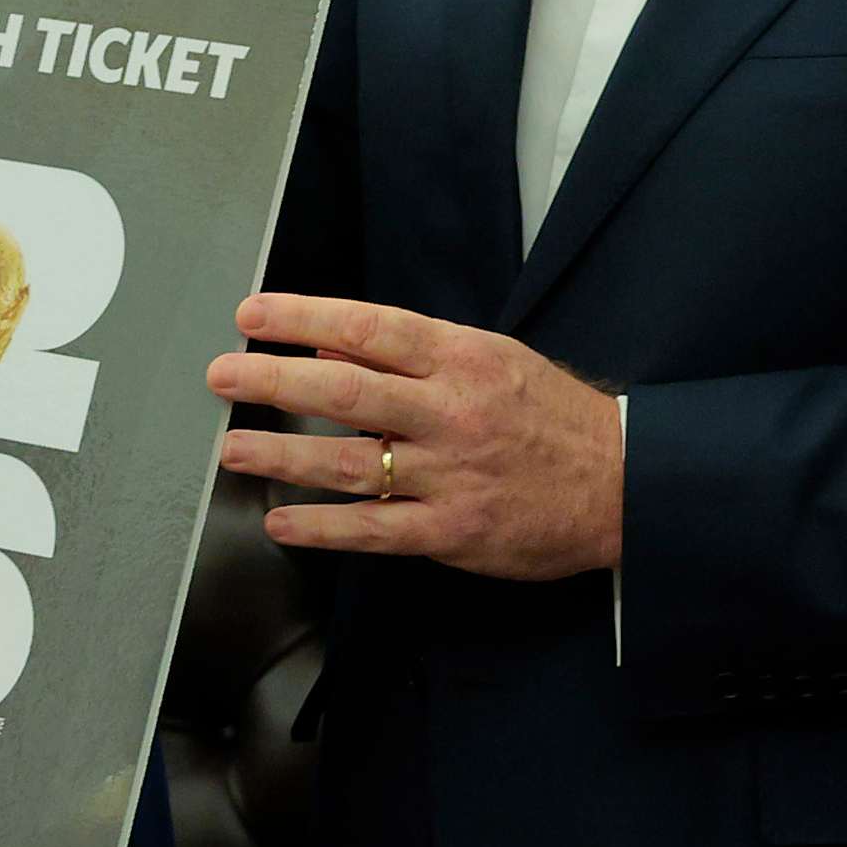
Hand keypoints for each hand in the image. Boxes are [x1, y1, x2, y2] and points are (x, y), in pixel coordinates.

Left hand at [209, 295, 625, 578]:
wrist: (624, 484)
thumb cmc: (550, 416)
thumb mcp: (488, 360)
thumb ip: (408, 356)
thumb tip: (325, 348)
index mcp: (461, 358)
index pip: (368, 328)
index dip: (301, 318)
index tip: (251, 315)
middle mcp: (451, 412)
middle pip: (345, 392)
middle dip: (272, 382)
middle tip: (223, 376)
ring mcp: (449, 475)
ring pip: (349, 463)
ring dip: (281, 455)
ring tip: (232, 449)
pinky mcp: (452, 530)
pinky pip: (373, 529)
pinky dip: (321, 526)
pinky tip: (282, 520)